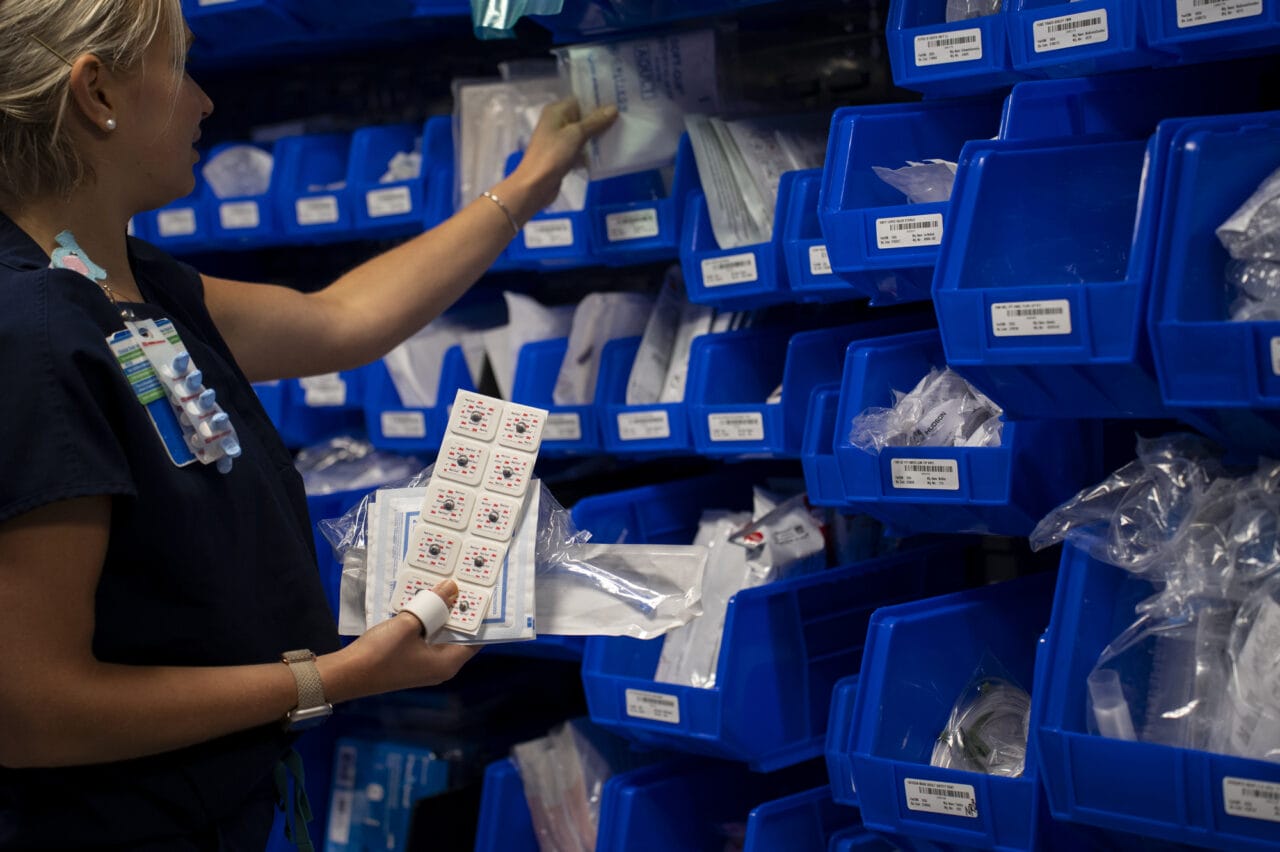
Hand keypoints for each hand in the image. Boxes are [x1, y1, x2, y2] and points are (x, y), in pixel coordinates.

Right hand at [337, 579, 479, 696]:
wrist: (347, 674)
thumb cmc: (382, 653)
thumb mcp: (408, 624)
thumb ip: (432, 606)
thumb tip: (452, 587)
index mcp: (447, 663)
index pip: (475, 639)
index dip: (479, 618)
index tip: (483, 595)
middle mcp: (440, 667)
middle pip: (458, 636)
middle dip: (459, 612)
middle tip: (463, 585)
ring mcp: (425, 666)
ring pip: (440, 636)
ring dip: (441, 615)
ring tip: (445, 588)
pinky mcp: (411, 661)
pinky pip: (426, 639)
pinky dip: (427, 622)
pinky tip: (423, 603)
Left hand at [511, 97, 618, 213]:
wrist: (535, 185)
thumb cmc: (553, 155)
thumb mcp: (575, 135)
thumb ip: (595, 122)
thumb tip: (613, 108)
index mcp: (557, 111)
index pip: (581, 100)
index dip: (599, 102)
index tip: (619, 103)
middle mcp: (558, 122)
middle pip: (584, 117)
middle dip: (602, 120)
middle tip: (624, 120)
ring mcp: (560, 139)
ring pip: (584, 134)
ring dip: (599, 136)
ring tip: (621, 134)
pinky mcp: (564, 155)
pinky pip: (582, 148)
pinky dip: (592, 151)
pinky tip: (609, 152)